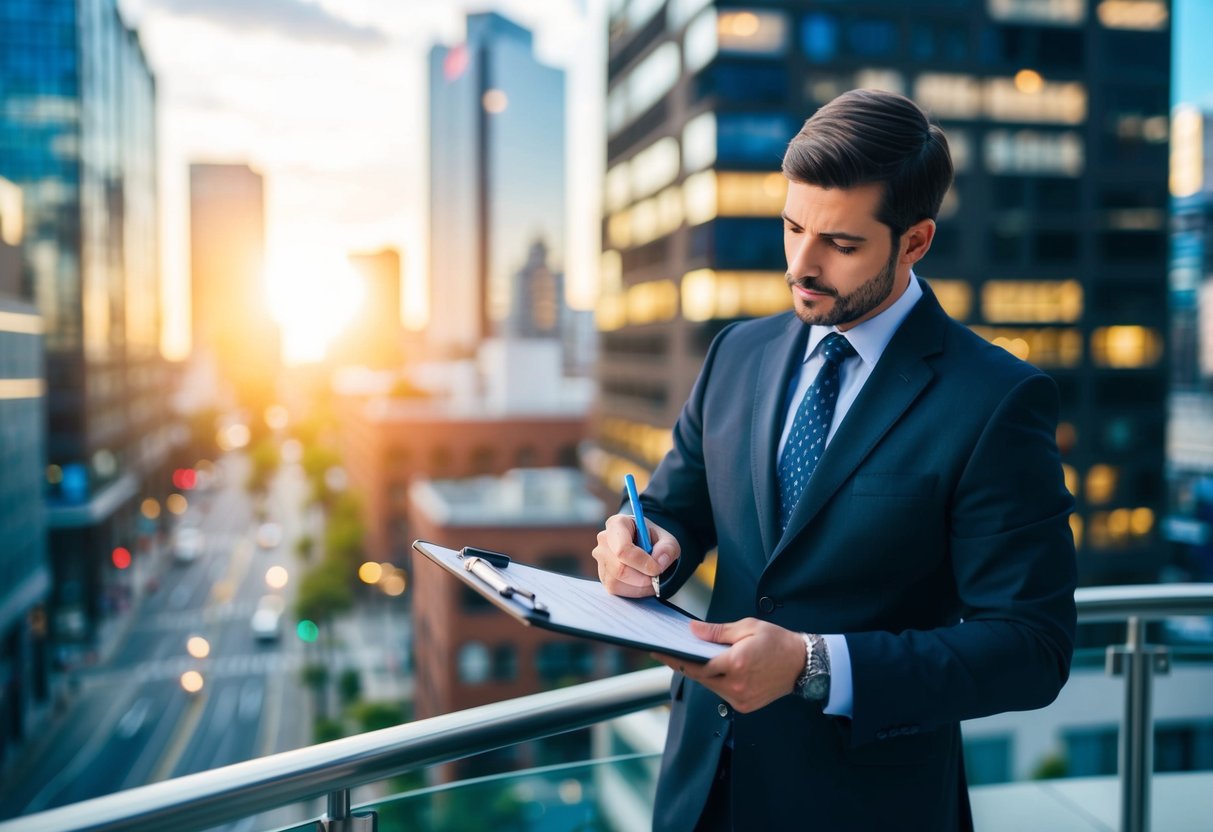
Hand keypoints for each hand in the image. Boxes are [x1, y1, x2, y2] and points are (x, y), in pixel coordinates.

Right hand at [592, 513, 678, 597]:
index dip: (641, 563)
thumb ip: (668, 548)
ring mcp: (600, 559)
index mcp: (617, 524)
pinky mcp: (602, 575)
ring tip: (652, 579)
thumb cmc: (652, 540)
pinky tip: (643, 583)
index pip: (623, 549)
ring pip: (617, 582)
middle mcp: (604, 540)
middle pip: (619, 569)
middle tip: (657, 577)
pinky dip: (633, 591)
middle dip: (642, 578)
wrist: (644, 546)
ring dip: (639, 586)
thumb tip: (659, 562)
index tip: (657, 569)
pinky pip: (616, 589)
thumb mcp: (667, 539)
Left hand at [654, 619, 805, 713]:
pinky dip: (714, 681)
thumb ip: (716, 631)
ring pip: (709, 686)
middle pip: (700, 677)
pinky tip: (711, 669)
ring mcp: (740, 699)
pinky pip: (721, 693)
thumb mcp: (746, 627)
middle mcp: (736, 685)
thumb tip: (692, 631)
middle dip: (684, 665)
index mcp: (735, 664)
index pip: (696, 665)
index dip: (675, 659)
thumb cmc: (776, 641)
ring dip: (700, 673)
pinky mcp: (745, 705)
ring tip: (688, 658)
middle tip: (668, 652)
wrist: (803, 664)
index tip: (658, 652)